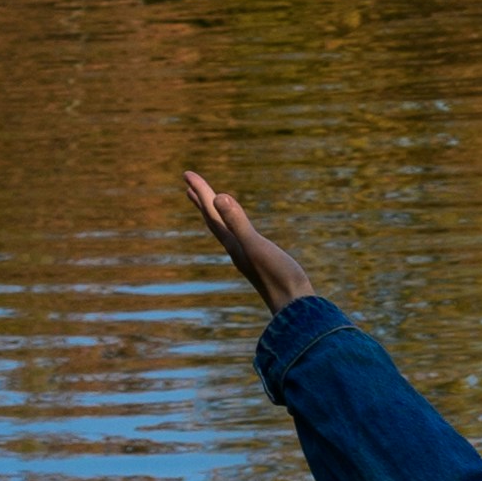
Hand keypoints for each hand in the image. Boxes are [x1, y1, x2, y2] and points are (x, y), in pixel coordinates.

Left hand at [181, 170, 315, 318]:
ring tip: (209, 203)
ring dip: (214, 214)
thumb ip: (237, 222)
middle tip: (188, 185)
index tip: (186, 173)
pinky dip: (234, 228)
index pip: (211, 211)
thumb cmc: (278, 276)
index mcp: (232, 242)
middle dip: (201, 201)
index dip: (201, 190)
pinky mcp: (260, 261)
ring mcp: (247, 256)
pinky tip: (239, 231)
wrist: (294, 307)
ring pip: (224, 230)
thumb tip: (218, 197)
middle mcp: (235, 248)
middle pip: (212, 220)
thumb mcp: (256, 245)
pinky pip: (240, 239)